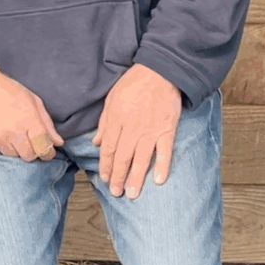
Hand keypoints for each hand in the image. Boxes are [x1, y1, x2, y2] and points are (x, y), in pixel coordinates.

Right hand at [0, 49, 63, 160]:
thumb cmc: (10, 91)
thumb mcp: (34, 102)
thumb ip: (47, 124)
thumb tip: (59, 143)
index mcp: (29, 119)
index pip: (43, 147)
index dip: (48, 152)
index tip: (48, 151)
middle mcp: (14, 130)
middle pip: (29, 156)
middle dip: (33, 151)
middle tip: (31, 142)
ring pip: (14, 155)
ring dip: (17, 148)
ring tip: (13, 132)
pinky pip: (0, 151)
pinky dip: (3, 145)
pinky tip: (1, 131)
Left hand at [93, 64, 181, 199]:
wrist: (160, 70)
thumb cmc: (134, 83)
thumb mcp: (112, 99)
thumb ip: (105, 123)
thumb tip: (96, 143)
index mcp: (117, 119)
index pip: (109, 148)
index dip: (106, 165)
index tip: (105, 178)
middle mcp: (133, 128)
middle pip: (123, 157)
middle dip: (118, 177)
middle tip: (116, 193)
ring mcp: (151, 129)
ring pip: (141, 158)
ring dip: (136, 178)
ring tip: (132, 194)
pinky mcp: (167, 129)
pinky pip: (165, 151)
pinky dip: (163, 166)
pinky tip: (159, 181)